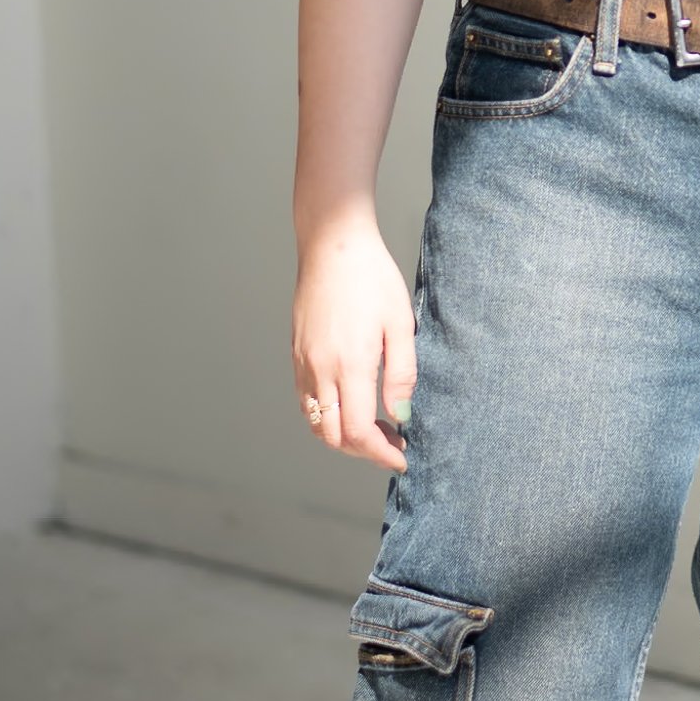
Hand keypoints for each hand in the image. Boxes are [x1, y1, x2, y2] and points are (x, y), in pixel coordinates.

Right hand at [291, 215, 416, 472]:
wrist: (333, 244)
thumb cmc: (372, 277)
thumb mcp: (400, 323)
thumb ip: (402, 374)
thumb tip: (402, 415)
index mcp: (350, 364)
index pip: (360, 432)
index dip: (382, 453)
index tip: (403, 457)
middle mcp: (320, 369)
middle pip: (335, 436)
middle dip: (365, 451)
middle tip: (394, 443)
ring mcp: (304, 362)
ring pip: (317, 423)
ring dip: (344, 437)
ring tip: (376, 428)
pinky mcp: (296, 353)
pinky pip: (306, 401)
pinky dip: (327, 417)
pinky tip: (352, 405)